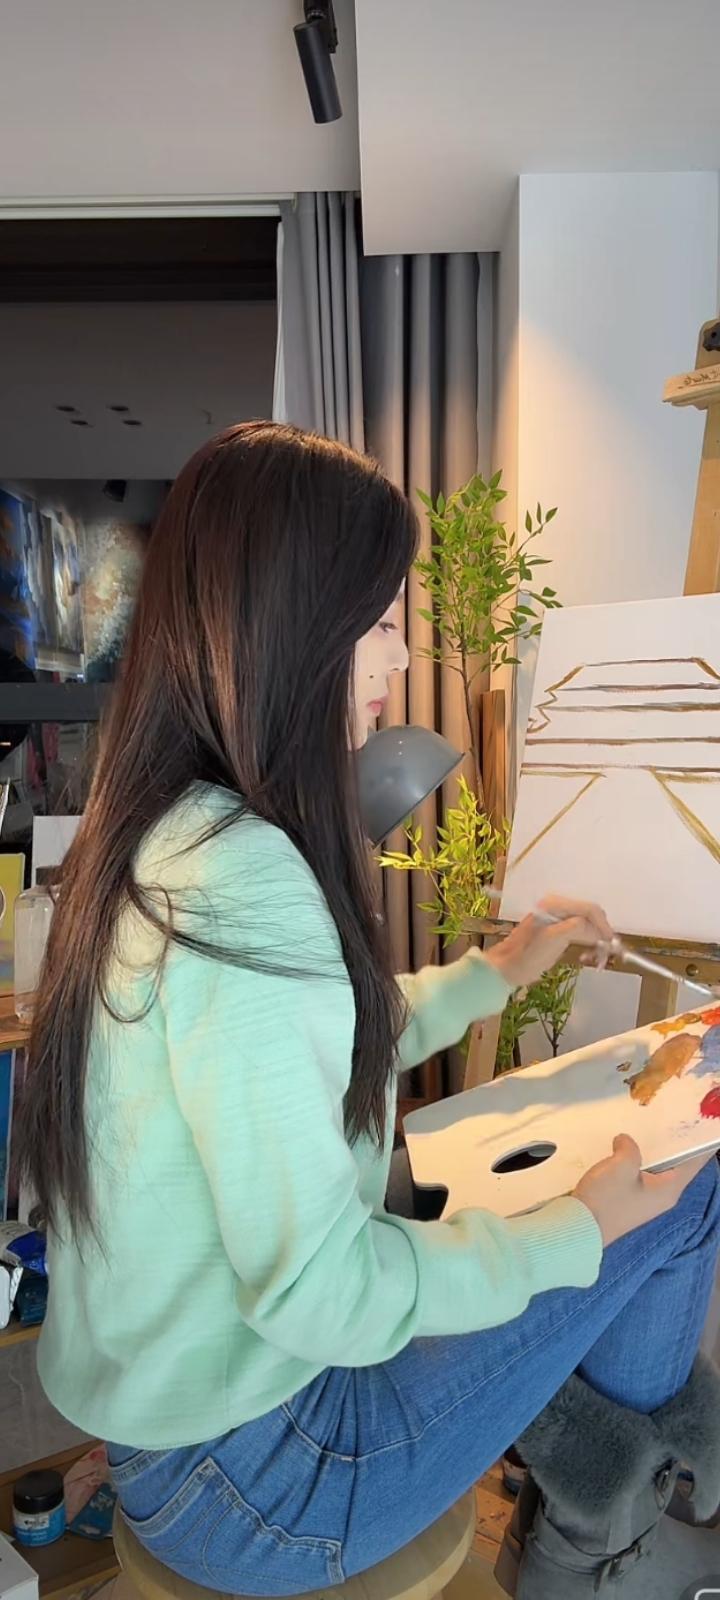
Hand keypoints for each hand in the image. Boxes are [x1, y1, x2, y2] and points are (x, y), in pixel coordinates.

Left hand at [485, 895, 613, 990]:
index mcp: (555, 904)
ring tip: (596, 956)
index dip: (603, 925)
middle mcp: (556, 906)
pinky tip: (586, 954)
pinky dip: (587, 941)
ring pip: (587, 923)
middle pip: (590, 914)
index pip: (590, 909)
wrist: (507, 968)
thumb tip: (597, 930)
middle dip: (600, 932)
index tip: (611, 943)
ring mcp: (556, 917)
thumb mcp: (554, 939)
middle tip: (605, 952)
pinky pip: (579, 931)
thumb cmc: (528, 956)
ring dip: (595, 938)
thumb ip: (577, 927)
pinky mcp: (556, 929)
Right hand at [574, 1134, 714, 1246]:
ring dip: (652, 1152)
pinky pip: (640, 1177)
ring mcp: (645, 1201)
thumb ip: (630, 1147)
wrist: (579, 1228)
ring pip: (656, 1170)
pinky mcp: (628, 1202)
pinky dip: (637, 1162)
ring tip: (646, 1127)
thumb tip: (625, 1142)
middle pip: (675, 1165)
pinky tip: (623, 1149)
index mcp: (669, 1189)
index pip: (694, 1163)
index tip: (699, 1124)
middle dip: (673, 1143)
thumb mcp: (622, 1165)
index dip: (699, 1144)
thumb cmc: (607, 1198)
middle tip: (669, 1117)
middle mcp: (662, 1197)